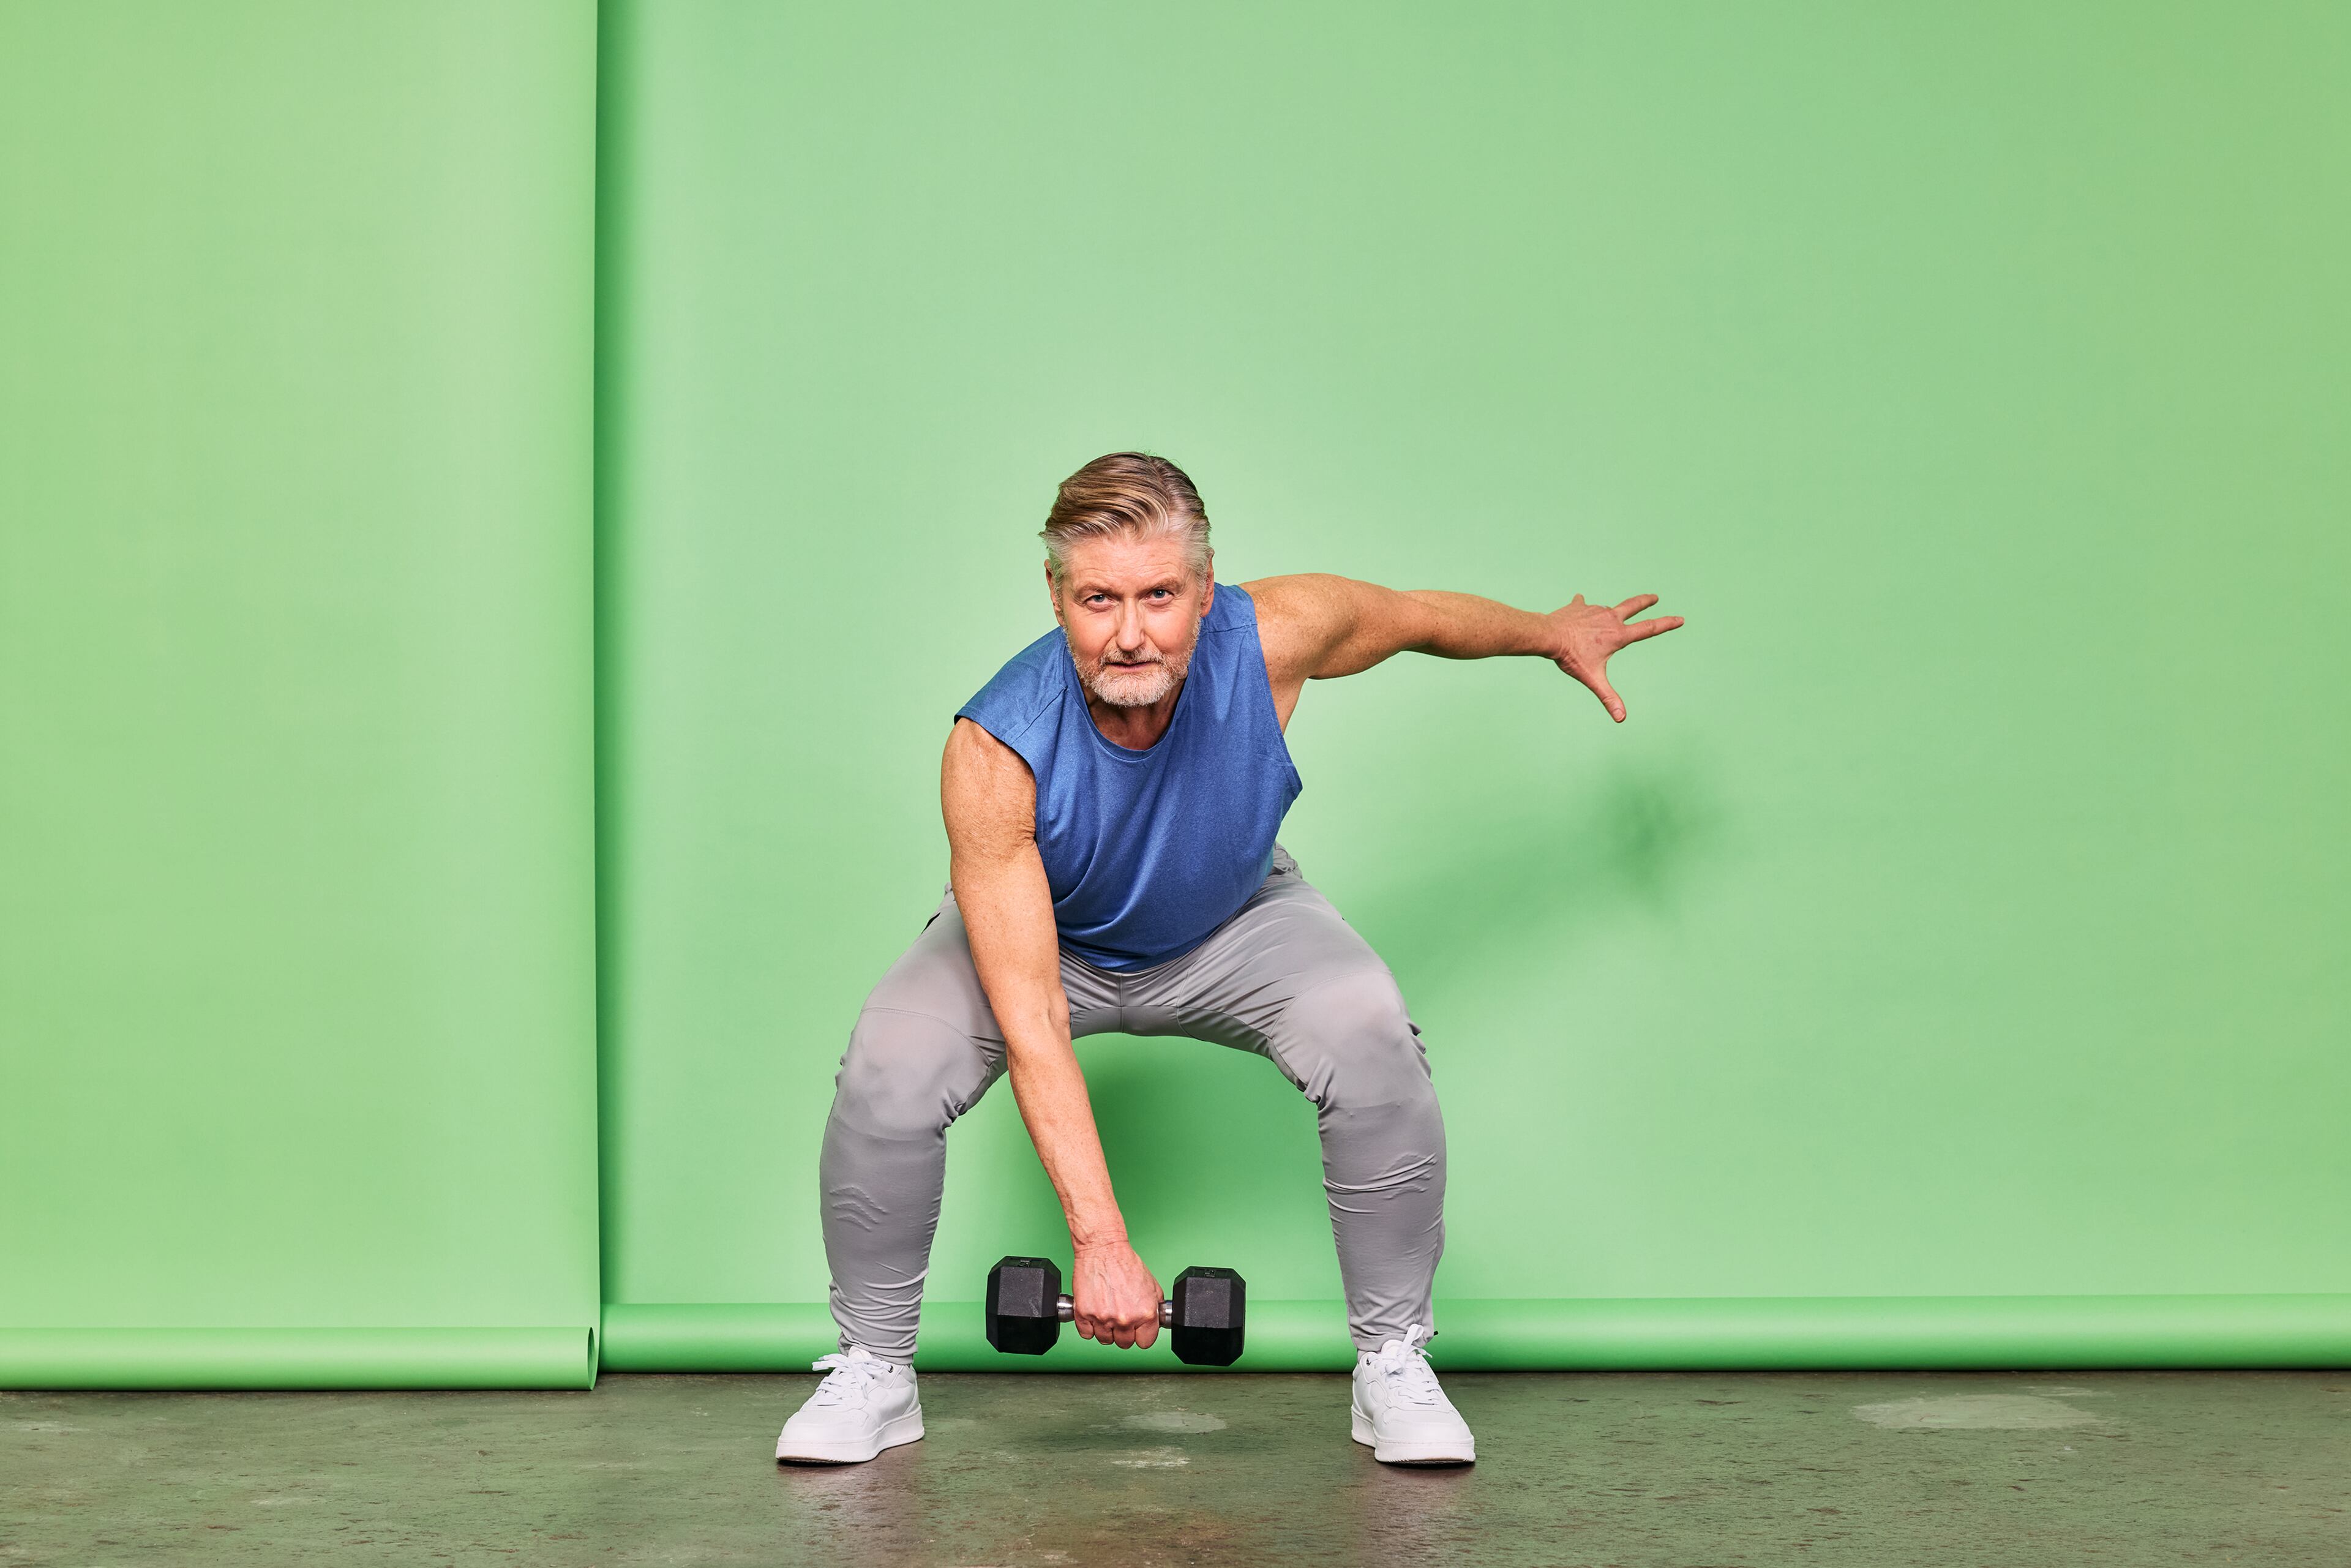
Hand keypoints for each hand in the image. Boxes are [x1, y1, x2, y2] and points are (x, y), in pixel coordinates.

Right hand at [1070, 1239, 1161, 1349]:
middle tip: (1120, 1316)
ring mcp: (1103, 1318)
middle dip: (1123, 1332)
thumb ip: (1155, 1308)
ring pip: (1104, 1340)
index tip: (1137, 1329)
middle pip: (1124, 1343)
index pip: (1145, 1343)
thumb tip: (1155, 1322)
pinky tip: (1094, 1312)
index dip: (1141, 1335)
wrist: (1103, 1249)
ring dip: (1105, 1329)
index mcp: (1145, 1314)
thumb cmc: (1125, 1263)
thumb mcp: (1152, 1285)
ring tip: (1106, 1311)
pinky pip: (1086, 1333)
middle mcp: (1125, 1319)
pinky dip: (1088, 1326)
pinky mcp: (1084, 1314)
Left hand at [1548, 594, 1683, 721]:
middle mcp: (1609, 618)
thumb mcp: (1593, 679)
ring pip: (1606, 610)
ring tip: (1595, 628)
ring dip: (1606, 615)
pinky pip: (1583, 604)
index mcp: (1618, 635)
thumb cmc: (1571, 657)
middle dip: (1646, 601)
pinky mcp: (1579, 606)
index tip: (1680, 619)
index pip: (1649, 629)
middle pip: (1634, 605)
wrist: (1548, 636)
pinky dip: (1583, 607)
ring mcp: (1594, 609)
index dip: (1667, 624)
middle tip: (1655, 597)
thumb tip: (1621, 719)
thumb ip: (1608, 698)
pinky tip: (1579, 604)